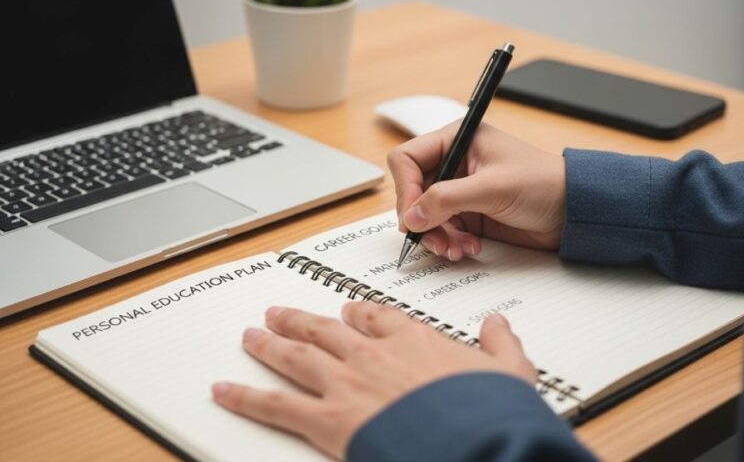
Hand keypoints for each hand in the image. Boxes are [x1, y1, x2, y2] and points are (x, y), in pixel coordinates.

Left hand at [212, 302, 536, 459]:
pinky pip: (275, 404)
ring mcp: (346, 383)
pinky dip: (245, 397)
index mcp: (414, 340)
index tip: (347, 310)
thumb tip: (499, 325)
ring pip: (295, 356)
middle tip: (279, 312)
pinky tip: (224, 390)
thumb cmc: (488, 411)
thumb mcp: (511, 372)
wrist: (473, 442)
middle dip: (300, 320)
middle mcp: (373, 354)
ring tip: (251, 336)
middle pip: (326, 329)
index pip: (376, 317)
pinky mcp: (327, 419)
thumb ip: (501, 345)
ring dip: (269, 344)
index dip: (356, 313)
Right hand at [388, 122, 565, 260]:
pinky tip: (469, 248)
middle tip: (434, 238)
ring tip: (456, 248)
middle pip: (413, 192)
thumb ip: (447, 200)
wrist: (573, 212)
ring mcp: (460, 192)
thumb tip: (412, 216)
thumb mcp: (492, 188)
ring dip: (436, 236)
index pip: (407, 159)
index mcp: (457, 141)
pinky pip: (443, 231)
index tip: (414, 214)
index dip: (406, 188)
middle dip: (422, 219)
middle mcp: (454, 164)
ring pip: (425, 216)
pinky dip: (450, 243)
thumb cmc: (544, 183)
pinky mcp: (469, 215)